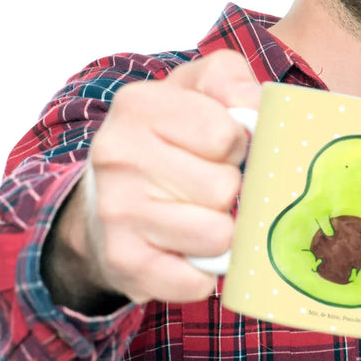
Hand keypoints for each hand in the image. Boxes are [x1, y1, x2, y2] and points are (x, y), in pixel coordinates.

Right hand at [44, 50, 260, 307]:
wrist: (106, 200)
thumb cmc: (169, 139)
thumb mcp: (197, 90)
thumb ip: (229, 79)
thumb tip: (255, 105)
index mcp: (138, 105)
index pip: (226, 135)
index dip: (237, 146)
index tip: (220, 148)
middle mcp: (117, 155)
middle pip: (224, 188)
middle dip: (230, 190)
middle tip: (206, 184)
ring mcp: (116, 211)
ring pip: (217, 236)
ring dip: (221, 231)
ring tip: (199, 214)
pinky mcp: (123, 262)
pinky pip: (196, 281)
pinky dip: (203, 272)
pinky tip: (187, 250)